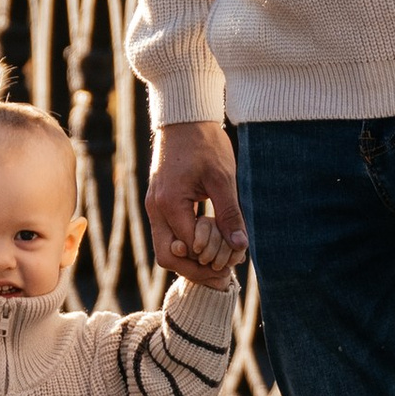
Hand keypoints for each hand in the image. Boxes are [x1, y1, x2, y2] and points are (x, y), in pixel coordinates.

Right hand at [148, 118, 246, 283]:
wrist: (184, 118)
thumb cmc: (204, 143)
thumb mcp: (223, 178)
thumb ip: (230, 214)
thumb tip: (240, 246)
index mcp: (169, 203)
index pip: (188, 249)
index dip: (211, 260)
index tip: (235, 262)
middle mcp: (155, 208)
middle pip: (168, 257)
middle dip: (196, 271)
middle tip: (224, 278)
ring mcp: (154, 206)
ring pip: (166, 249)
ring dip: (191, 262)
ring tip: (220, 266)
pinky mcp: (159, 203)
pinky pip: (168, 235)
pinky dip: (187, 247)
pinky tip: (210, 248)